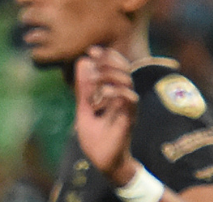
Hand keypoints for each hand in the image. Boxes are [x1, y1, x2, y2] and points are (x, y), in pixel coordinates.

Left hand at [74, 46, 140, 186]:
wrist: (103, 161)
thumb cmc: (95, 137)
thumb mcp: (84, 109)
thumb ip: (83, 89)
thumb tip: (81, 65)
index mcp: (112, 93)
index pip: (116, 67)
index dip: (107, 56)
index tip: (91, 51)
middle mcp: (123, 97)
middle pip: (124, 68)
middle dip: (107, 60)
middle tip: (93, 60)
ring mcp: (127, 107)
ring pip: (127, 79)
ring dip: (108, 75)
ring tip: (94, 81)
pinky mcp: (129, 118)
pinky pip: (130, 98)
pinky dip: (116, 92)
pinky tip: (103, 95)